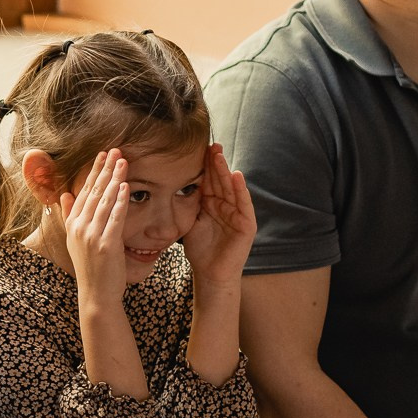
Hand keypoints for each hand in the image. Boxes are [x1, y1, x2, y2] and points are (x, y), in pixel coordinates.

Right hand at [61, 149, 129, 304]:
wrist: (95, 294)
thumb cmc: (91, 268)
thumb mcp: (76, 240)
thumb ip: (70, 215)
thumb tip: (64, 196)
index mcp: (73, 224)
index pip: (84, 191)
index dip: (94, 172)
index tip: (102, 155)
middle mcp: (79, 227)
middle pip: (93, 192)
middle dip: (104, 169)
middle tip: (115, 150)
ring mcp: (91, 236)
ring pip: (104, 201)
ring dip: (114, 179)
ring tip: (122, 161)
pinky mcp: (105, 244)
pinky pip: (114, 218)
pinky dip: (119, 201)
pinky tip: (125, 186)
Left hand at [180, 142, 255, 287]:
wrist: (210, 274)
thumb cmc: (200, 250)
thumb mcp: (190, 222)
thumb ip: (187, 204)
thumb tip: (170, 186)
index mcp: (212, 204)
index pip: (209, 180)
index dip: (203, 166)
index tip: (197, 148)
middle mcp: (227, 205)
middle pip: (220, 180)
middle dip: (215, 163)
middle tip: (210, 144)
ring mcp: (238, 214)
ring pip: (231, 188)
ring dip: (226, 171)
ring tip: (220, 155)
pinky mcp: (247, 224)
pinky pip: (244, 204)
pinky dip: (241, 190)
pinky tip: (236, 176)